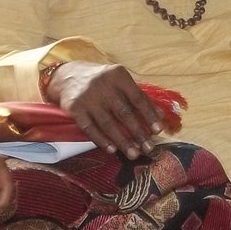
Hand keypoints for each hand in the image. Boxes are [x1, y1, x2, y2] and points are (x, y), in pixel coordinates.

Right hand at [46, 61, 162, 158]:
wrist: (69, 77)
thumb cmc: (102, 82)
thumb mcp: (120, 82)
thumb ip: (138, 97)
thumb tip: (161, 116)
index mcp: (118, 75)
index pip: (138, 98)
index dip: (149, 115)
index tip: (159, 130)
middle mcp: (102, 84)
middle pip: (124, 113)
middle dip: (138, 133)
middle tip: (149, 148)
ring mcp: (87, 97)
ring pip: (108, 124)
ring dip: (122, 141)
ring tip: (133, 154)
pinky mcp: (74, 108)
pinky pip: (90, 128)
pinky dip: (102, 140)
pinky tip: (112, 150)